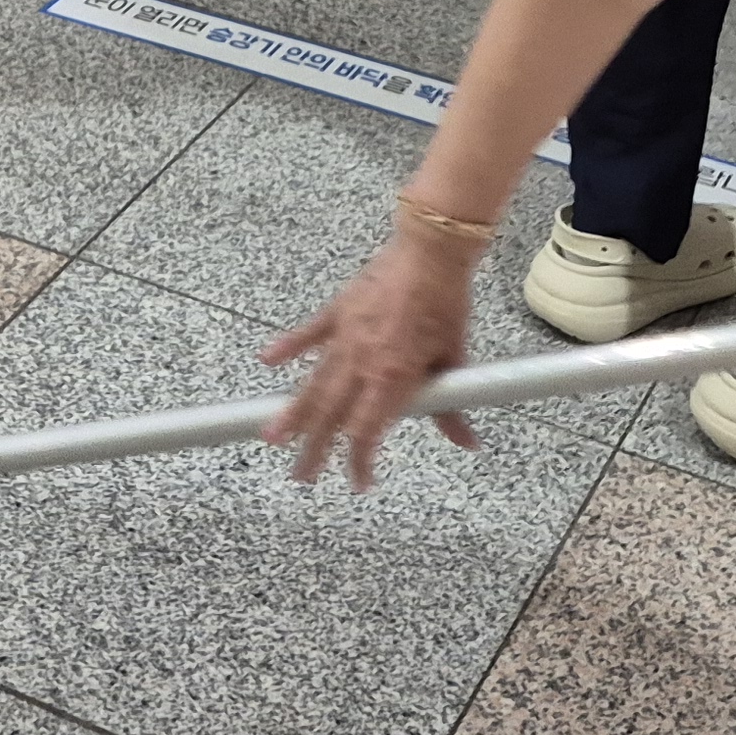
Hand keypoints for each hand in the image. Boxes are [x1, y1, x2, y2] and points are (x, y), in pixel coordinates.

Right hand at [259, 229, 483, 488]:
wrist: (432, 252)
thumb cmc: (447, 305)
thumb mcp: (454, 359)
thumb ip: (450, 405)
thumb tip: (469, 441)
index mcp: (392, 378)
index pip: (367, 432)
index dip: (361, 461)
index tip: (359, 482)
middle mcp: (363, 362)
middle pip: (331, 415)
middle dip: (315, 449)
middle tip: (301, 476)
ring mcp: (346, 336)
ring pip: (314, 382)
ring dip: (294, 412)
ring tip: (271, 436)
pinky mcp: (338, 311)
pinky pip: (308, 333)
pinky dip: (287, 346)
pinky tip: (266, 360)